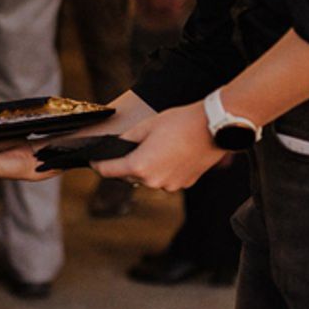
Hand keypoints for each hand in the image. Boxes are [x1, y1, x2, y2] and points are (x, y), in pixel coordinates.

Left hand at [92, 103, 224, 191]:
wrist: (213, 127)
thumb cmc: (180, 123)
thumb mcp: (145, 126)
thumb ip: (126, 140)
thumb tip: (116, 146)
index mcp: (139, 166)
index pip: (107, 171)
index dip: (98, 164)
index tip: (94, 160)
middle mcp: (153, 181)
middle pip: (128, 176)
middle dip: (125, 164)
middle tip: (129, 147)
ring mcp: (169, 185)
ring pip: (148, 179)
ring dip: (145, 168)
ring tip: (156, 147)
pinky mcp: (184, 184)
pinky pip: (165, 179)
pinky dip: (163, 170)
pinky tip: (171, 153)